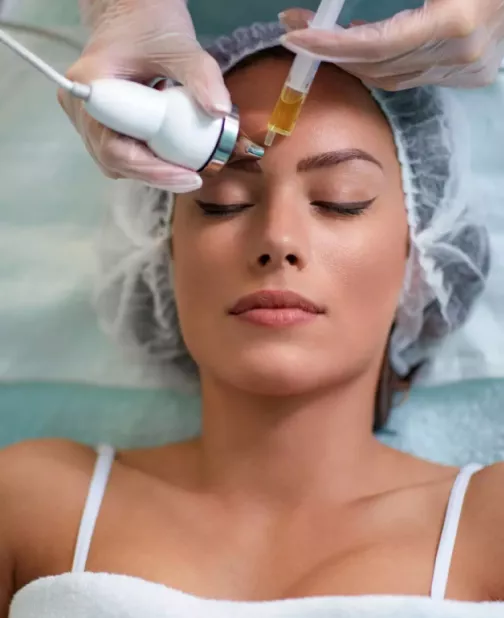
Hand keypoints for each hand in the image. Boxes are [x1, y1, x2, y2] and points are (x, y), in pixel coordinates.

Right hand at [59, 0, 230, 191]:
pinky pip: (123, 153)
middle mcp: (80, 108)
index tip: (188, 175)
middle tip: (194, 178)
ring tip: (187, 169)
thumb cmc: (151, 25)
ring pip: (118, 162)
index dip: (151, 169)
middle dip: (157, 174)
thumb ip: (201, 77)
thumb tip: (219, 111)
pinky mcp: (100, 125)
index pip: (115, 147)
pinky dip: (149, 159)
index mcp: (90, 86)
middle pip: (115, 160)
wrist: (133, 14)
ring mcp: (87, 119)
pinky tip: (174, 156)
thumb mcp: (182, 47)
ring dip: (153, 170)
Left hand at [280, 0, 503, 89]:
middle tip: (297, 29)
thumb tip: (343, 16)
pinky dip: (383, 63)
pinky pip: (413, 75)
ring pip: (393, 77)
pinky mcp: (472, 73)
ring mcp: (469, 68)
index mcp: (455, 21)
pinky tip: (366, 44)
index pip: (375, 45)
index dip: (330, 43)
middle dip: (333, 51)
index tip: (293, 34)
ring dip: (355, 60)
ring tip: (326, 36)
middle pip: (379, 67)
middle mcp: (461, 55)